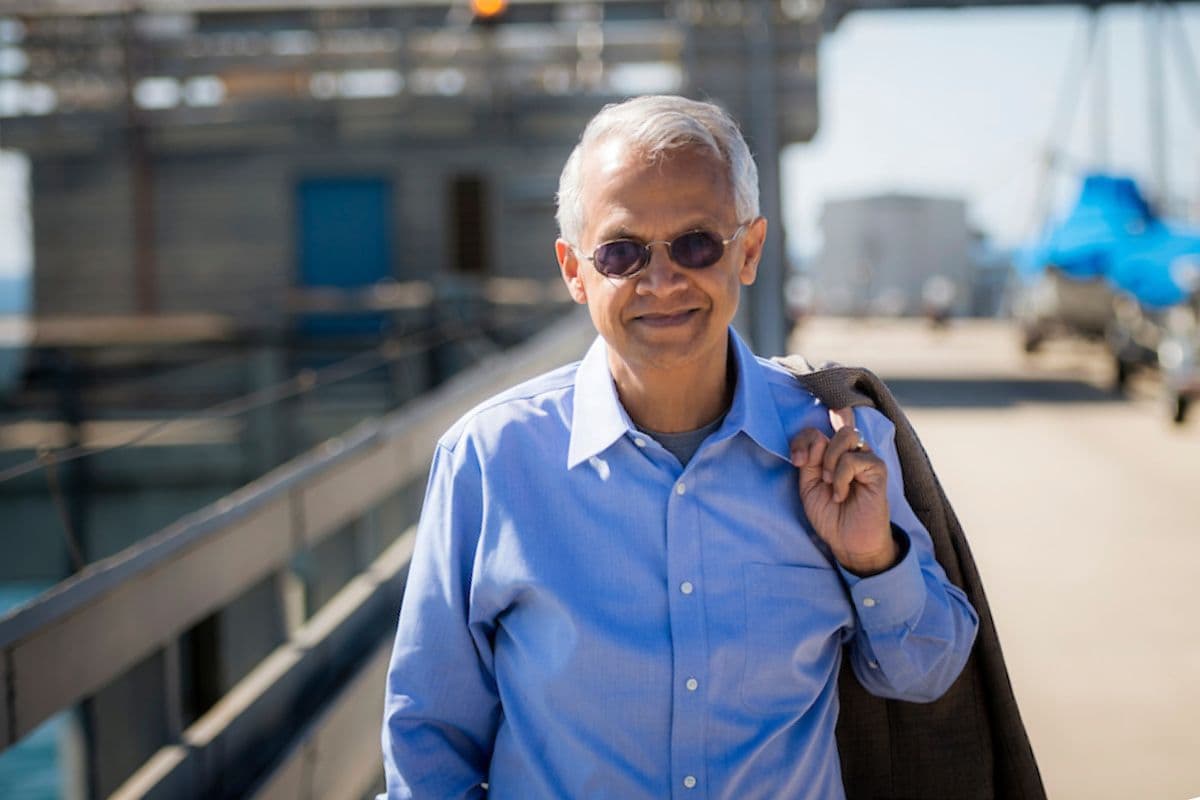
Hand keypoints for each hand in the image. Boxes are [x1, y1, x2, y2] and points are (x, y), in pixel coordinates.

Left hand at [790, 408, 897, 575]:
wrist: (847, 541)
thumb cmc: (830, 515)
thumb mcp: (808, 485)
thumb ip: (809, 460)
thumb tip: (816, 438)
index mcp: (832, 454)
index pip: (818, 429)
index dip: (804, 438)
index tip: (797, 461)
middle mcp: (850, 452)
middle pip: (834, 427)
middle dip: (816, 448)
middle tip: (816, 476)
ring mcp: (866, 458)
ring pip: (847, 435)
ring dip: (831, 460)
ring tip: (830, 484)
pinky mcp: (877, 469)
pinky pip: (854, 459)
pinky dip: (841, 478)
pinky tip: (841, 495)